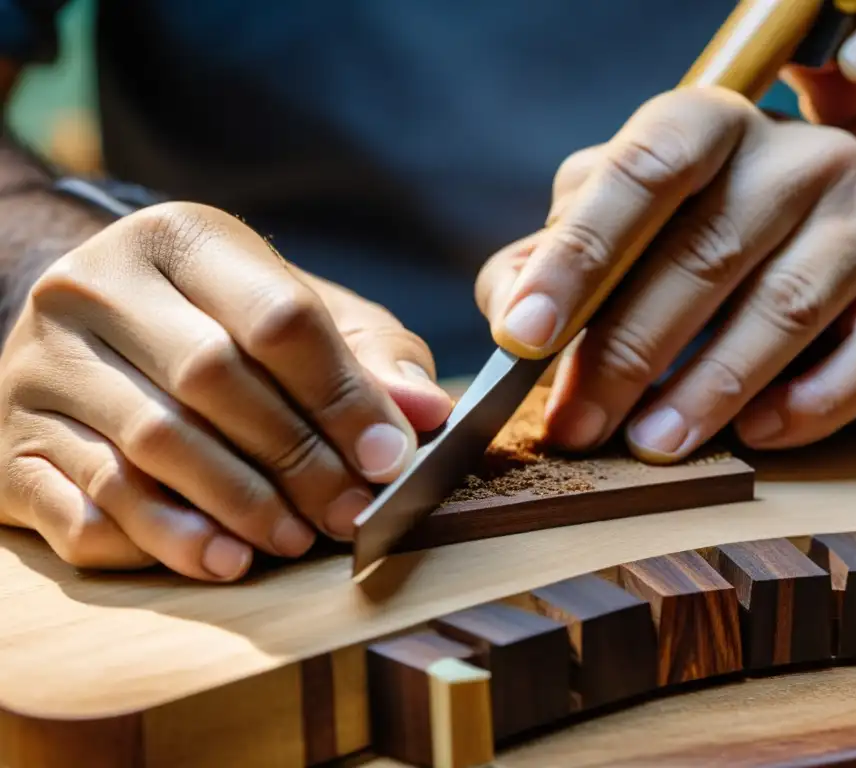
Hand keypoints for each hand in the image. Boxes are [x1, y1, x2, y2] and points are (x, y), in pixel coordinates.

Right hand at [0, 202, 450, 579]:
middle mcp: (96, 288)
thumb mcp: (303, 315)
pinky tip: (216, 559)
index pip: (275, 317)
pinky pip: (81, 503)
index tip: (388, 460)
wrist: (90, 334)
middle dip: (295, 460)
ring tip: (293, 543)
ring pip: (147, 446)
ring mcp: (41, 365)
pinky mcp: (8, 443)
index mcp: (181, 240)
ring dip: (234, 507)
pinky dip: (157, 540)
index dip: (341, 396)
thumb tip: (427, 413)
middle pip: (211, 380)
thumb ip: (369, 357)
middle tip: (348, 515)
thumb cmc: (220, 325)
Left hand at [476, 87, 855, 463]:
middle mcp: (803, 157)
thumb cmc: (681, 259)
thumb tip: (513, 321)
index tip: (525, 338)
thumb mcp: (602, 248)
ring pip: (785, 308)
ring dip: (708, 389)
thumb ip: (542, 269)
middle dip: (627, 352)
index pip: (644, 172)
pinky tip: (757, 434)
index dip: (579, 257)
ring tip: (653, 444)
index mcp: (711, 124)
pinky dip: (810, 403)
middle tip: (578, 425)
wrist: (816, 282)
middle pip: (706, 252)